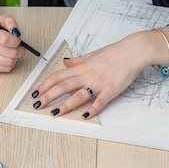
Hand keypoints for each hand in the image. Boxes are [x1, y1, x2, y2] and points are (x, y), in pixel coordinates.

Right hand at [0, 13, 25, 71]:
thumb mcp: (2, 18)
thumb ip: (11, 22)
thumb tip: (16, 33)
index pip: (5, 39)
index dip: (16, 41)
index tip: (18, 40)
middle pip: (10, 53)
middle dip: (19, 50)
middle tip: (20, 47)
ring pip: (9, 62)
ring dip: (16, 58)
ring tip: (14, 51)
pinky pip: (5, 69)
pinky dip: (11, 64)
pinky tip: (8, 57)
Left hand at [31, 32, 155, 117]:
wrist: (132, 51)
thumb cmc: (114, 53)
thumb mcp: (92, 54)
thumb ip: (78, 61)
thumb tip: (65, 63)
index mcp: (82, 67)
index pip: (58, 76)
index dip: (45, 85)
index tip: (35, 93)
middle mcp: (87, 74)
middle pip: (63, 86)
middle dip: (48, 96)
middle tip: (37, 105)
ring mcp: (99, 83)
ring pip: (78, 95)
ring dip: (65, 105)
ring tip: (54, 113)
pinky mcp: (111, 90)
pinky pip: (99, 101)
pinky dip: (92, 109)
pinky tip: (84, 116)